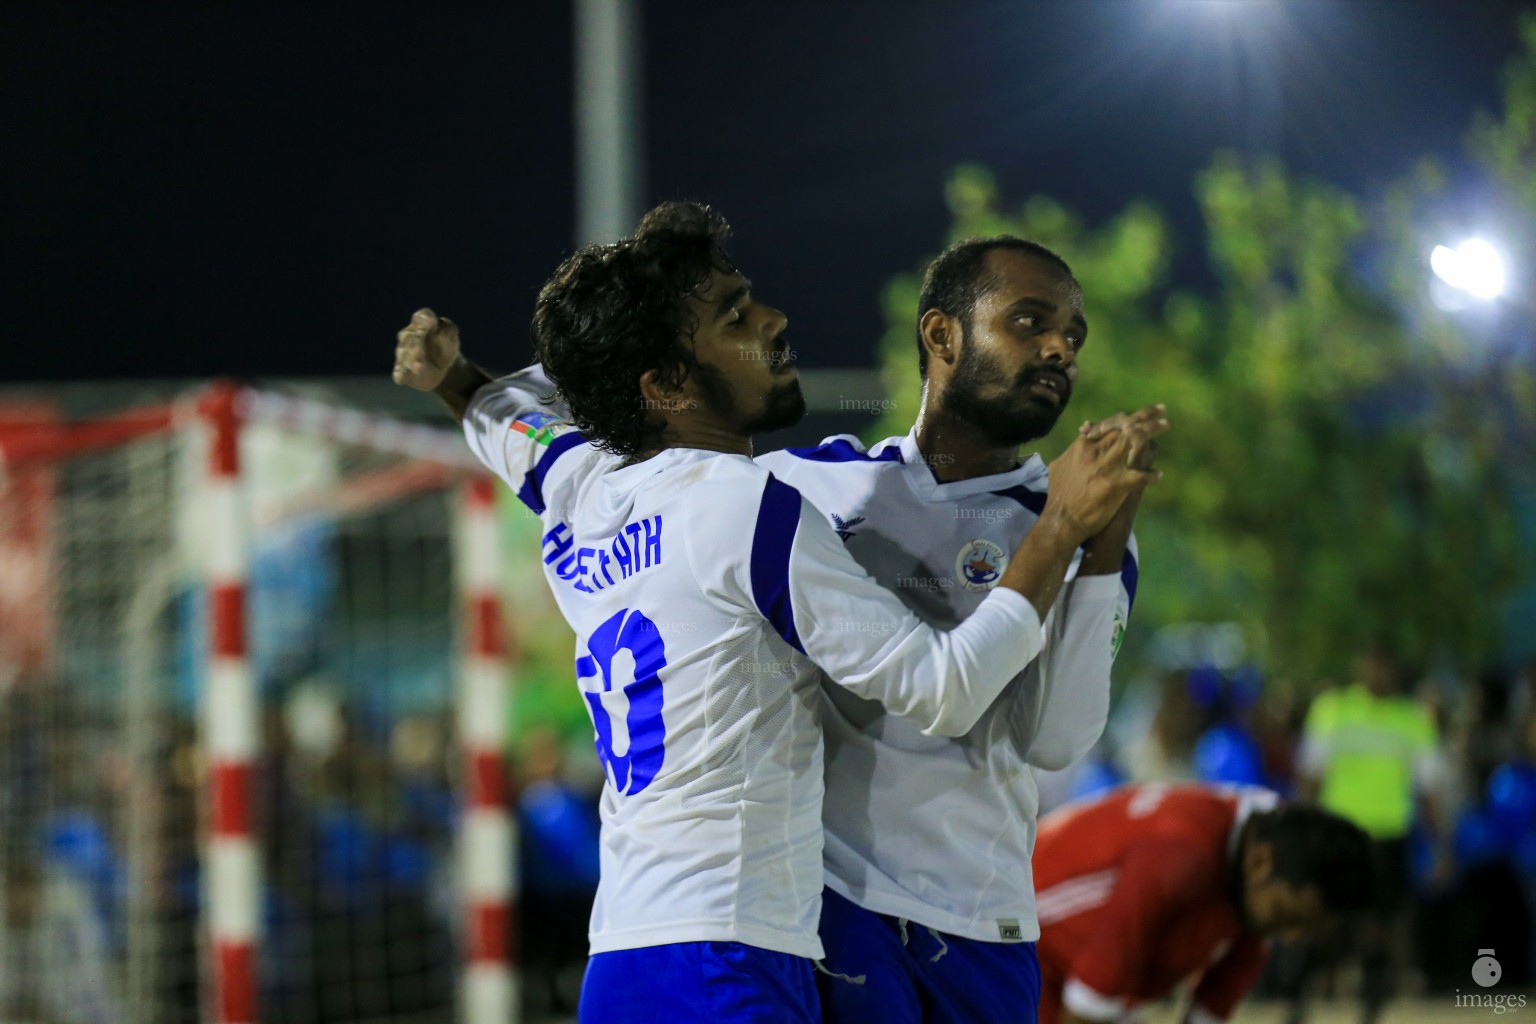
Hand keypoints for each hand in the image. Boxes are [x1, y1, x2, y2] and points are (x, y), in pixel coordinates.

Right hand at [393, 308, 460, 391]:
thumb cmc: (445, 345)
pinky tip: (402, 377)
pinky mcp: (404, 373)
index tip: (432, 322)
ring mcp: (404, 355)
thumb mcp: (451, 335)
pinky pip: (399, 374)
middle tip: (420, 350)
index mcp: (421, 324)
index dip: (425, 318)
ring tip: (419, 367)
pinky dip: (400, 375)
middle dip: (415, 343)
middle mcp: (409, 337)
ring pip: (404, 356)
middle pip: (409, 337)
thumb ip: (448, 328)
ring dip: (411, 361)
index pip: (420, 317)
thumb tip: (440, 327)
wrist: (445, 368)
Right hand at [1046, 404, 1168, 541]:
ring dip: (1152, 430)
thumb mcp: (1060, 466)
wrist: (1061, 520)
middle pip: (1124, 426)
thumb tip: (1081, 437)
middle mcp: (1094, 452)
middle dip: (1145, 416)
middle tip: (1162, 410)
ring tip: (1165, 424)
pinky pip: (1139, 476)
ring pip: (1133, 440)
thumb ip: (1073, 451)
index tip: (1139, 414)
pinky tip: (1157, 476)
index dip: (1126, 416)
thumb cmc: (1060, 495)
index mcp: (1082, 446)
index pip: (1108, 424)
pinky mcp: (1114, 485)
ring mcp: (1105, 467)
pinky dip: (1150, 476)